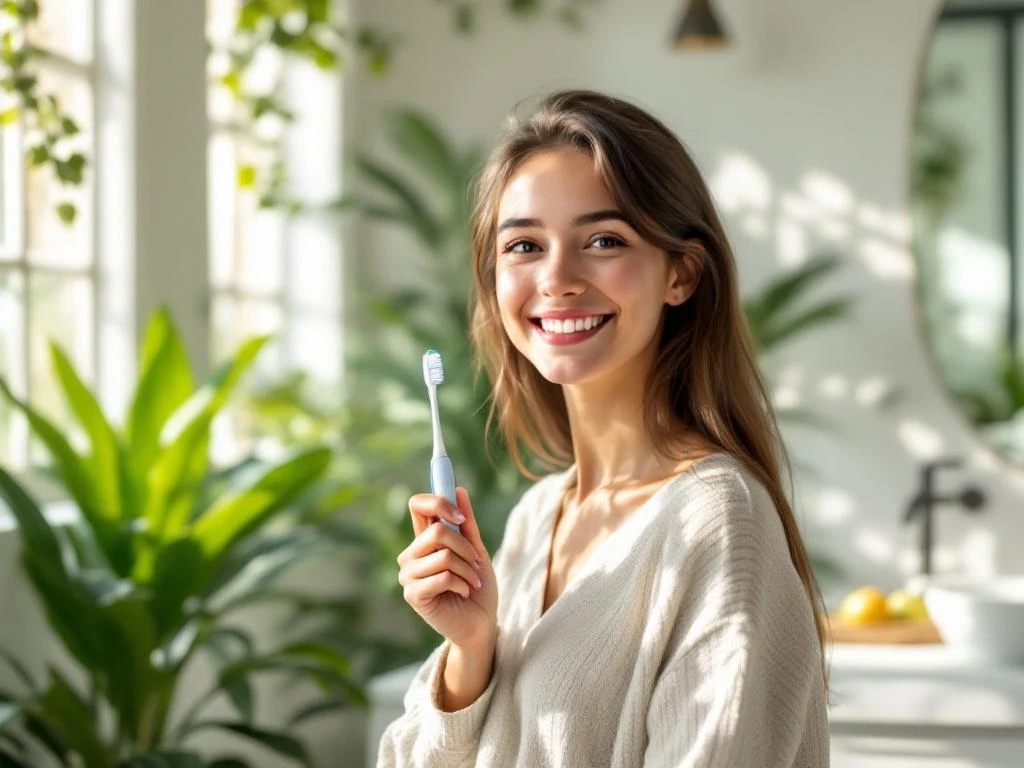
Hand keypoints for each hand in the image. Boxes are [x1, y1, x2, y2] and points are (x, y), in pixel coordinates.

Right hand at [397, 487, 497, 651]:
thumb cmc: (478, 588)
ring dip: (467, 569)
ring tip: (470, 582)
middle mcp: (411, 554)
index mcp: (424, 540)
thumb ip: (466, 523)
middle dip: (466, 547)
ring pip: (443, 555)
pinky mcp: (413, 594)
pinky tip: (463, 593)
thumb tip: (459, 489)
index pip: (417, 505)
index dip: (438, 501)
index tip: (460, 516)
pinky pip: (443, 576)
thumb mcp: (477, 550)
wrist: (481, 624)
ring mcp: (409, 575)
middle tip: (477, 563)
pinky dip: (462, 583)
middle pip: (436, 530)